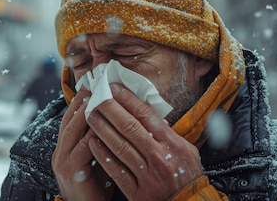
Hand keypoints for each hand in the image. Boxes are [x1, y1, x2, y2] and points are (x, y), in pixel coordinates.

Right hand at [52, 87, 112, 200]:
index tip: (91, 85)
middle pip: (69, 120)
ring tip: (96, 98)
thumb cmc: (95, 187)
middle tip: (93, 85)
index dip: (79, 101)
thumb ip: (100, 141)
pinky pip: (81, 148)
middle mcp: (60, 151)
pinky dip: (91, 134)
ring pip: (72, 130)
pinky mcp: (71, 171)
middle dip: (81, 101)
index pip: (70, 119)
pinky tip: (101, 125)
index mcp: (65, 148)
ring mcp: (63, 161)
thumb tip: (115, 119)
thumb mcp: (96, 159)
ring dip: (84, 113)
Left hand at [87, 83, 202, 200]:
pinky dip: (103, 155)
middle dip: (110, 109)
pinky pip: (116, 170)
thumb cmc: (186, 176)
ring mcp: (148, 176)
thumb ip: (167, 131)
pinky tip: (92, 142)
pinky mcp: (137, 192)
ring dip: (101, 129)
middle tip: (96, 97)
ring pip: (120, 146)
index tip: (113, 87)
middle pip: (129, 127)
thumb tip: (147, 109)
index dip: (127, 99)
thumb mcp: (186, 149)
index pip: (146, 115)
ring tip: (90, 115)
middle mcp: (160, 157)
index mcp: (173, 144)